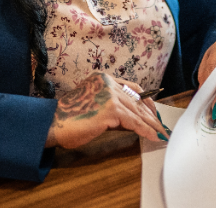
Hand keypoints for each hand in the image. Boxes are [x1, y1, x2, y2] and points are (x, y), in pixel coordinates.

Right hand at [46, 72, 169, 148]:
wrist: (54, 123)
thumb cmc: (70, 118)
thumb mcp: (94, 105)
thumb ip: (111, 106)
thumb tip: (133, 119)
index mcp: (104, 78)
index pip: (132, 88)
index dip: (146, 101)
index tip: (154, 112)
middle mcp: (108, 82)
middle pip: (137, 100)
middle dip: (151, 115)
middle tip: (161, 125)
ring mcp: (110, 94)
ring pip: (137, 111)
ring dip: (151, 124)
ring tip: (160, 133)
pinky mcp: (111, 109)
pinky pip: (134, 122)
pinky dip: (145, 130)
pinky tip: (152, 136)